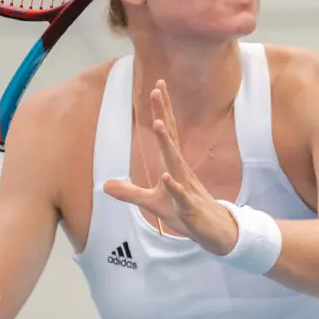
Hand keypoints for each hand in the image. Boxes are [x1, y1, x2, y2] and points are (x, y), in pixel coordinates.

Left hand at [104, 80, 238, 256]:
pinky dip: (174, 187)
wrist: (214, 231)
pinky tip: (167, 177)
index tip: (157, 87)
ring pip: (176, 163)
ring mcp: (186, 188)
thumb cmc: (184, 213)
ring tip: (157, 124)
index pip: (167, 134)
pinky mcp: (189, 208)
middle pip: (171, 138)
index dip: (161, 111)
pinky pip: (181, 197)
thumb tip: (104, 185)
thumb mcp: (152, 203)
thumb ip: (129, 193)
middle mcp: (181, 171)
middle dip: (163, 114)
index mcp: (174, 166)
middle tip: (157, 90)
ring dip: (167, 144)